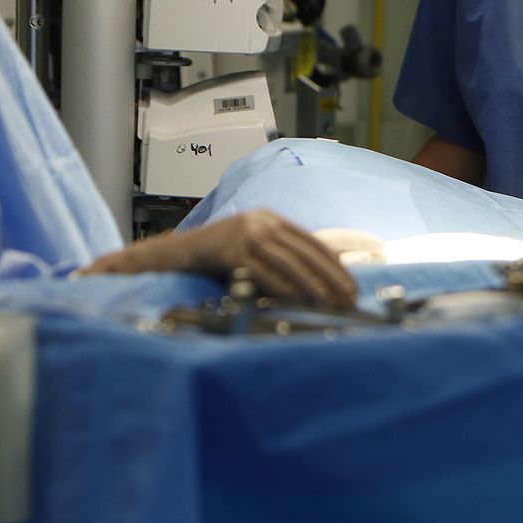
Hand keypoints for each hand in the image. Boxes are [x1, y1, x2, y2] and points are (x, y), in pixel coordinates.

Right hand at [81, 210, 357, 308]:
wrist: (172, 255)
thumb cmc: (214, 258)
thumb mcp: (251, 250)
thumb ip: (279, 257)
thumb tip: (317, 281)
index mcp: (269, 218)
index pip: (312, 242)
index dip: (334, 265)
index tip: (351, 286)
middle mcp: (260, 221)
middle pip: (305, 251)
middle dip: (330, 277)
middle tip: (347, 299)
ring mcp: (244, 233)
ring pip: (287, 262)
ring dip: (312, 285)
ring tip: (329, 304)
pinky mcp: (229, 250)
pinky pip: (263, 272)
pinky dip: (282, 288)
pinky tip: (297, 302)